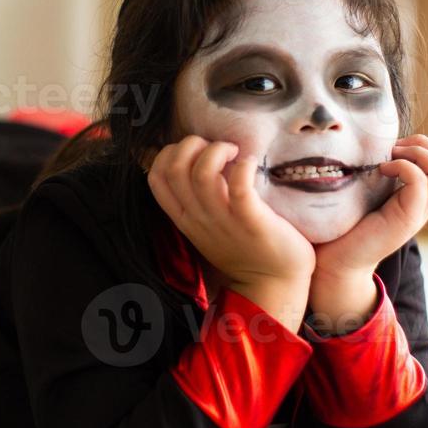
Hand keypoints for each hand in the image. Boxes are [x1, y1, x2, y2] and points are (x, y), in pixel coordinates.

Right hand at [146, 136, 315, 328]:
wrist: (272, 282)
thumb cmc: (243, 247)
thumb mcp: (207, 225)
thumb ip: (195, 201)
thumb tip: (192, 164)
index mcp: (185, 217)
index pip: (156, 177)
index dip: (168, 153)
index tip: (194, 152)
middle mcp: (198, 217)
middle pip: (174, 168)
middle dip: (191, 145)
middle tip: (217, 148)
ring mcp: (223, 220)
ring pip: (202, 173)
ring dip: (216, 151)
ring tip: (234, 152)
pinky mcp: (251, 220)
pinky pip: (239, 187)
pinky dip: (243, 166)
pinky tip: (250, 163)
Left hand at [313, 134, 427, 278]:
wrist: (333, 263)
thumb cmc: (340, 226)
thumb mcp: (361, 193)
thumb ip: (371, 174)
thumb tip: (362, 143)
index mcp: (413, 198)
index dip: (422, 145)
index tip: (391, 147)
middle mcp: (420, 205)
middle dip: (424, 144)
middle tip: (394, 149)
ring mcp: (416, 213)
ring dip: (418, 153)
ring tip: (391, 157)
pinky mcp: (406, 220)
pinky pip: (419, 182)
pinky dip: (403, 166)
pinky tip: (381, 170)